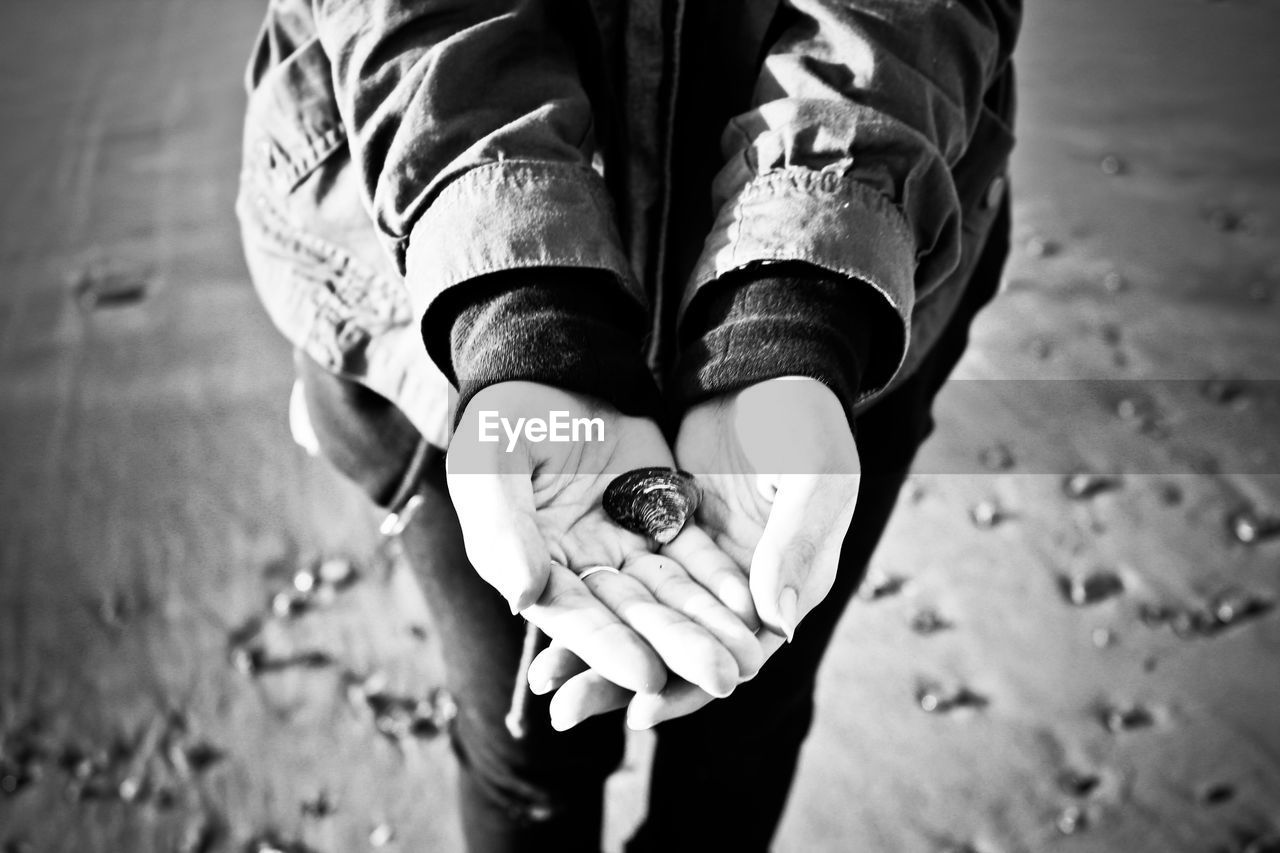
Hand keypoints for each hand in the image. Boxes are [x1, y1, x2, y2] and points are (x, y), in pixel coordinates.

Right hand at [446, 381, 762, 699]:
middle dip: (678, 649)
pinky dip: (720, 580)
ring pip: (672, 594)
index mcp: (531, 569)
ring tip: (750, 657)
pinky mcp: (663, 518)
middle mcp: (581, 571)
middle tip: (723, 681)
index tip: (647, 675)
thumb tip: (523, 599)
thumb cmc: (505, 421)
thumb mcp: (490, 466)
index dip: (608, 647)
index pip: (574, 616)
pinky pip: (695, 555)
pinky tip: (751, 603)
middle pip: (634, 617)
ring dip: (709, 625)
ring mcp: (625, 547)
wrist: (552, 368)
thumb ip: (503, 532)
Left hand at [531, 377, 858, 727]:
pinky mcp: (664, 531)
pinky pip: (624, 576)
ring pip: (645, 620)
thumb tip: (773, 623)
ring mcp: (701, 561)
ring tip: (544, 682)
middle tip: (566, 712)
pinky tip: (544, 612)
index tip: (640, 709)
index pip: (737, 658)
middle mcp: (743, 589)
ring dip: (599, 649)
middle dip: (623, 683)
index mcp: (789, 589)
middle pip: (678, 650)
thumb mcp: (814, 479)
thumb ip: (794, 546)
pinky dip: (592, 596)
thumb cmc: (807, 422)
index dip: (689, 685)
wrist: (769, 369)